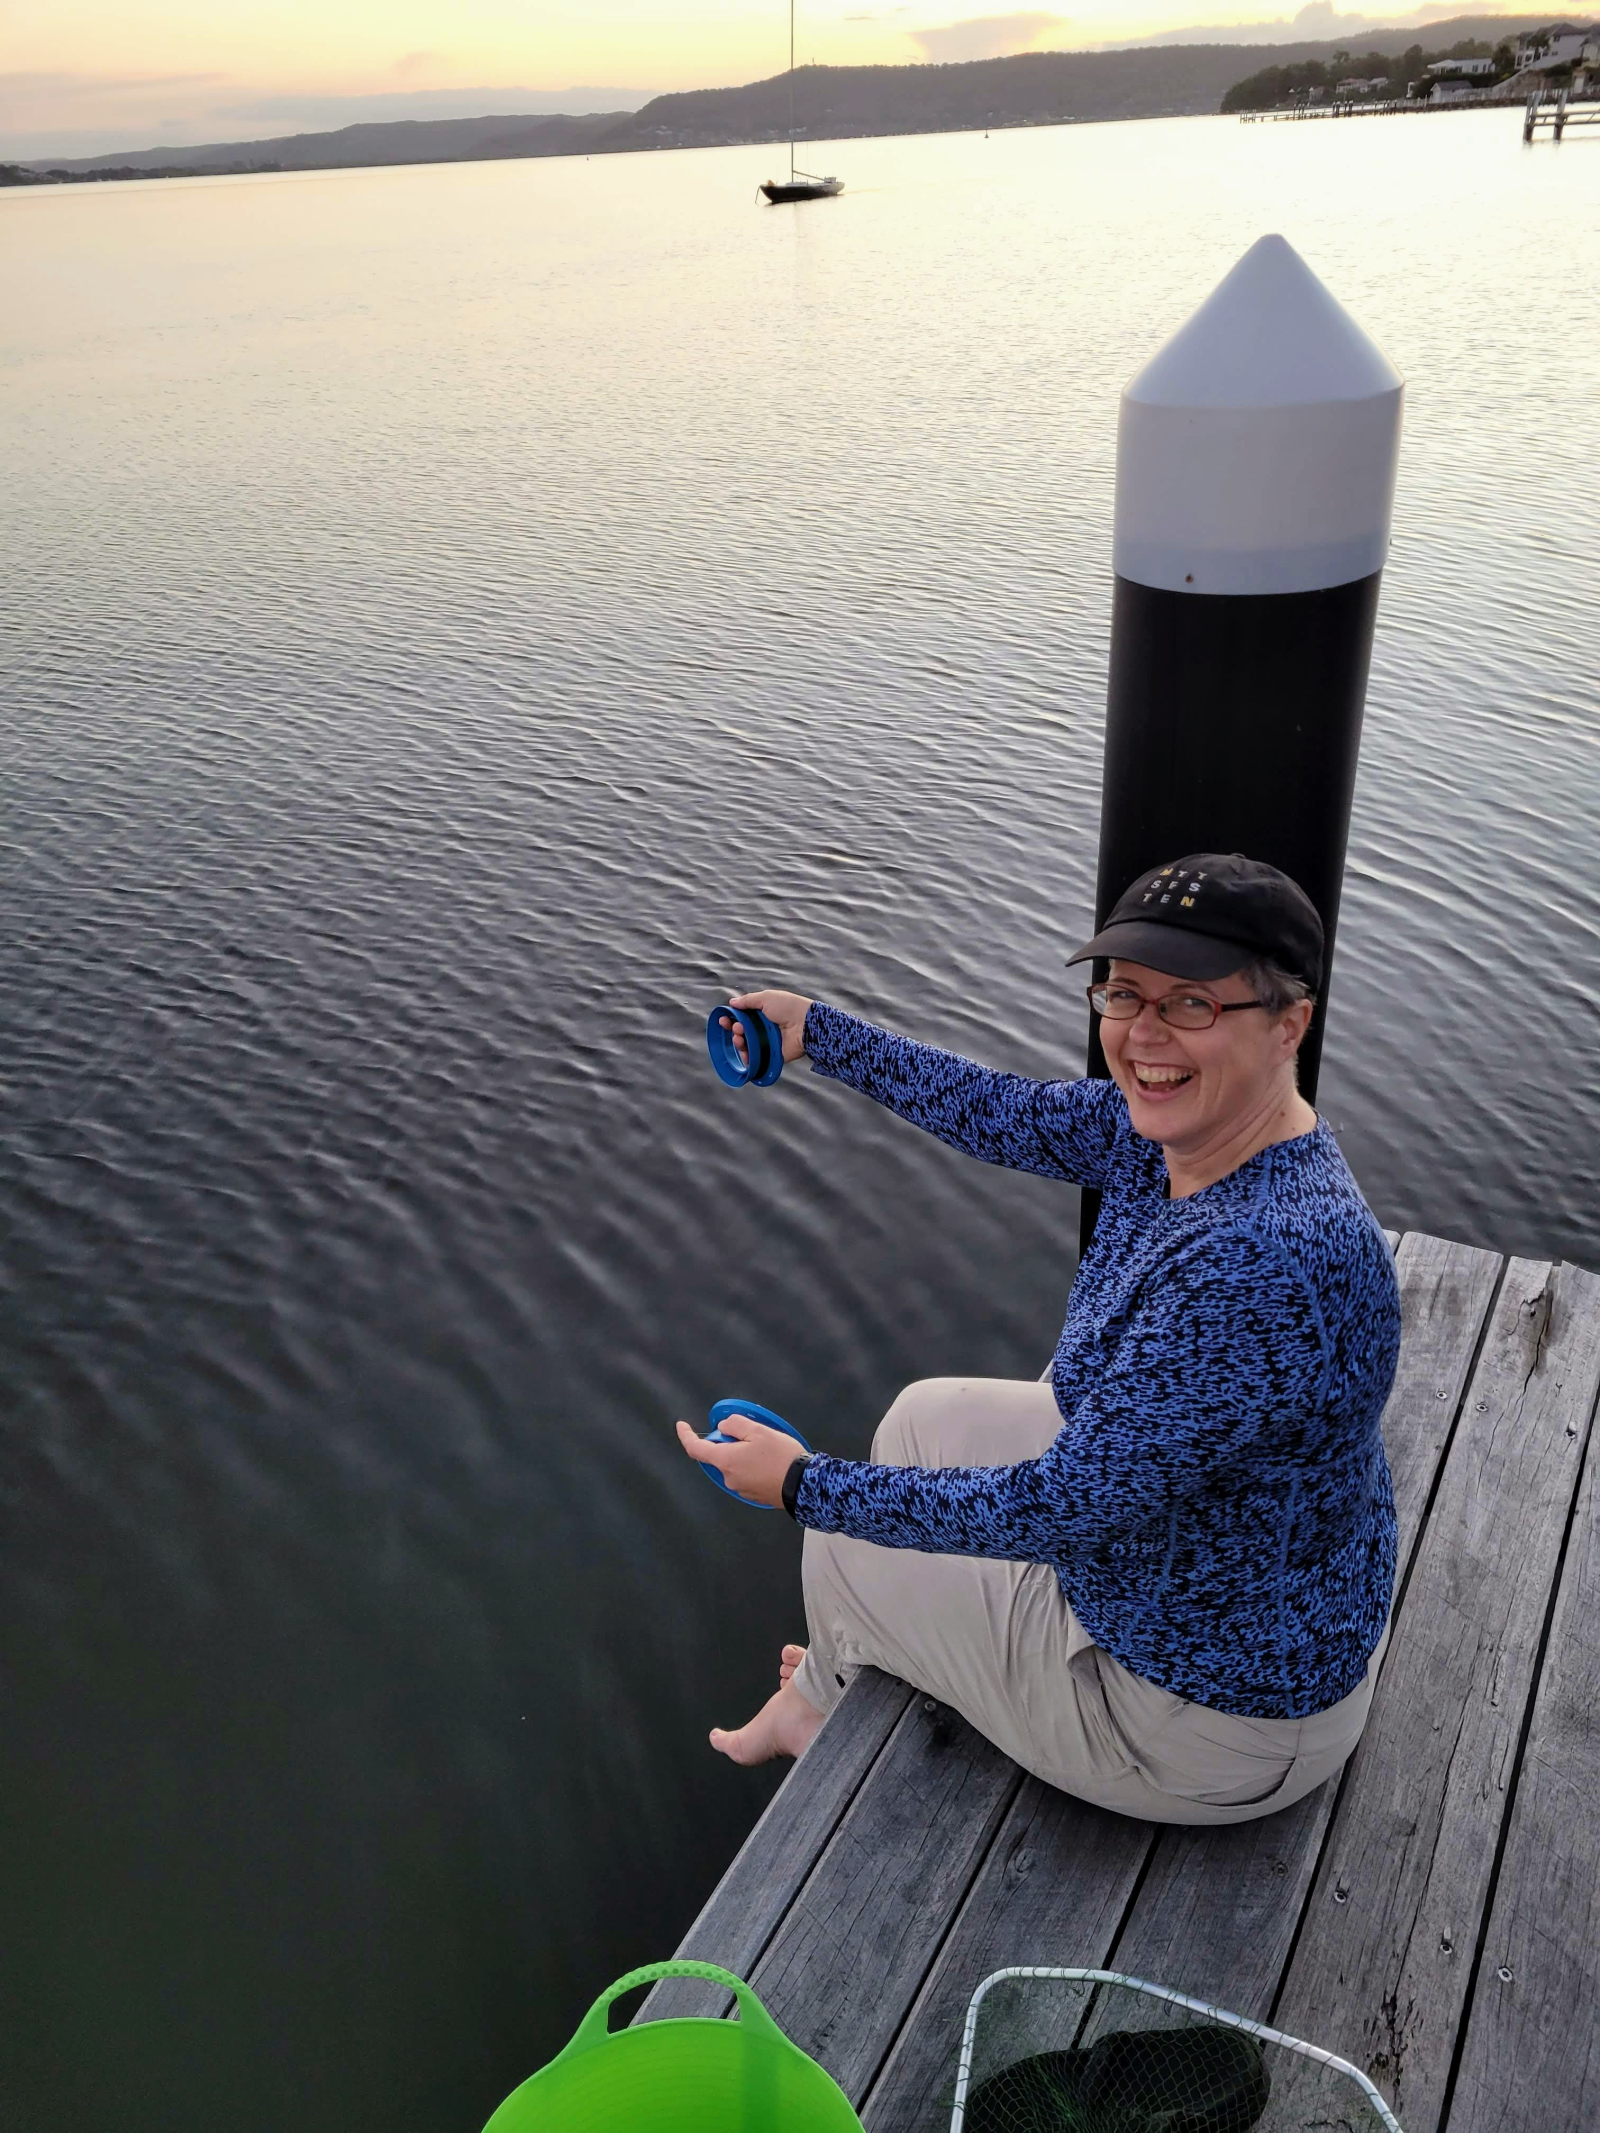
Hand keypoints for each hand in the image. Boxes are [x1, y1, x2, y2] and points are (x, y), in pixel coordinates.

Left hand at [676, 1413, 802, 1508]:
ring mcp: (740, 1489)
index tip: (682, 1425)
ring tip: (768, 1447)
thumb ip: (734, 1425)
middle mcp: (728, 1478)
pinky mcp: (753, 1495)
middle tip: (752, 1432)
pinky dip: (752, 1465)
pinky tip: (771, 1461)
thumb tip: (723, 1429)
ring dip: (743, 1453)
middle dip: (729, 1442)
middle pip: (719, 1455)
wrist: (805, 1485)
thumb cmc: (780, 1456)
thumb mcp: (758, 1431)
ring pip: (734, 1464)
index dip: (685, 1435)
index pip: (695, 1449)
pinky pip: (746, 1474)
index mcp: (725, 1461)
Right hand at [718, 989, 813, 1066]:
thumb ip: (748, 1000)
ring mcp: (767, 1042)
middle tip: (737, 1028)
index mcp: (763, 1013)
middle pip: (742, 1032)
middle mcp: (764, 1028)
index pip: (743, 1017)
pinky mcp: (771, 1055)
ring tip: (740, 1038)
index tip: (724, 1020)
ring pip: (746, 1045)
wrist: (805, 1025)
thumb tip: (732, 1002)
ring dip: (739, 1042)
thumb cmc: (787, 1007)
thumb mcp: (766, 998)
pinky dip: (747, 1058)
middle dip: (735, 1030)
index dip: (732, 1019)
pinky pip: (755, 1058)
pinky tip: (744, 1053)